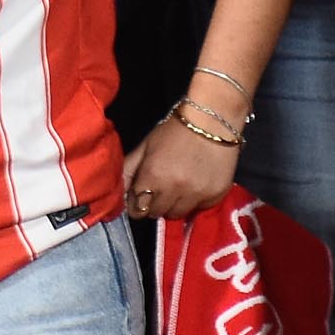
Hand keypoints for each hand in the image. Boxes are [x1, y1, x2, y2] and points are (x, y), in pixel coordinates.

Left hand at [120, 108, 241, 222]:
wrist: (213, 120)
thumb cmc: (174, 131)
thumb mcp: (146, 146)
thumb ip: (129, 169)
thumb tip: (118, 192)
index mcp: (153, 176)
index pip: (138, 209)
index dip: (138, 203)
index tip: (143, 195)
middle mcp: (174, 190)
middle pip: (157, 214)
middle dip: (155, 203)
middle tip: (162, 188)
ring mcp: (197, 195)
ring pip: (178, 214)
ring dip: (175, 205)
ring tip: (179, 187)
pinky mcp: (215, 197)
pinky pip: (199, 209)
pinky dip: (195, 201)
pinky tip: (196, 184)